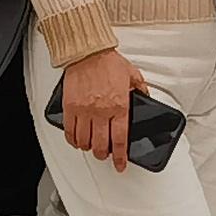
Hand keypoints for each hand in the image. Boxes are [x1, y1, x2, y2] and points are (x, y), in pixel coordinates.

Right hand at [56, 46, 142, 163]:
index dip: (120, 157)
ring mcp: (84, 110)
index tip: (120, 164)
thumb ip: (140, 89)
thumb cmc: (107, 61)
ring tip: (91, 146)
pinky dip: (73, 139)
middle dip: (103, 155)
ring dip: (88, 147)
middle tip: (105, 155)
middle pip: (101, 145)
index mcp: (119, 106)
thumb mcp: (132, 75)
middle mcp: (101, 111)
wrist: (87, 51)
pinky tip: (76, 139)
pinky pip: (70, 131)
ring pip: (84, 141)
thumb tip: (146, 97)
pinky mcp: (70, 106)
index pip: (120, 140)